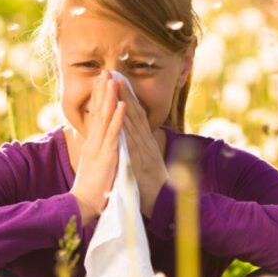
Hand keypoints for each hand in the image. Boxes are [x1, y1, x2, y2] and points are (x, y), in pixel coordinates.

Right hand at [70, 70, 126, 226]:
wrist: (83, 205)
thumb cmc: (91, 189)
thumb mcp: (94, 166)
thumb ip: (96, 153)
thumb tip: (97, 145)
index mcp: (92, 144)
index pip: (95, 116)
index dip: (98, 98)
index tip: (101, 82)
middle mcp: (94, 142)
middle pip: (98, 111)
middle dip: (102, 91)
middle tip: (105, 71)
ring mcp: (99, 147)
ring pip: (105, 118)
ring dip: (109, 98)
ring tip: (113, 80)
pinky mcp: (106, 155)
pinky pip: (113, 134)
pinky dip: (118, 118)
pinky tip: (122, 104)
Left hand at [117, 80, 170, 218]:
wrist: (163, 203)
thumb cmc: (152, 184)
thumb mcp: (145, 161)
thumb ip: (140, 148)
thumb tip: (134, 137)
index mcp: (145, 141)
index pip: (135, 114)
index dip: (126, 97)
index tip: (117, 80)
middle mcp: (145, 141)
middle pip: (134, 112)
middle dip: (124, 92)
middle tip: (114, 73)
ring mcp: (144, 149)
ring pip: (133, 122)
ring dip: (125, 102)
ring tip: (116, 84)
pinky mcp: (141, 160)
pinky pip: (133, 141)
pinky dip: (127, 127)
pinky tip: (122, 114)